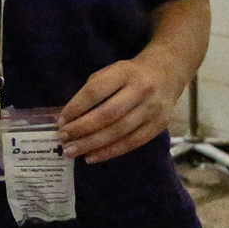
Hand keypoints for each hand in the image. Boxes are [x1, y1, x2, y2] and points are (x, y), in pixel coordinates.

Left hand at [56, 57, 188, 163]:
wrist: (167, 72)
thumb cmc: (131, 74)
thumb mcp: (113, 71)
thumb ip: (94, 90)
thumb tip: (70, 117)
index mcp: (124, 72)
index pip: (96, 90)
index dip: (76, 107)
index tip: (61, 120)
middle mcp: (140, 90)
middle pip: (107, 114)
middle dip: (82, 129)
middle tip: (63, 139)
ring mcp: (152, 109)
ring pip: (118, 132)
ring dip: (92, 144)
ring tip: (72, 151)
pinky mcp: (158, 126)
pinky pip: (131, 143)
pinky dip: (109, 152)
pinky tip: (92, 157)